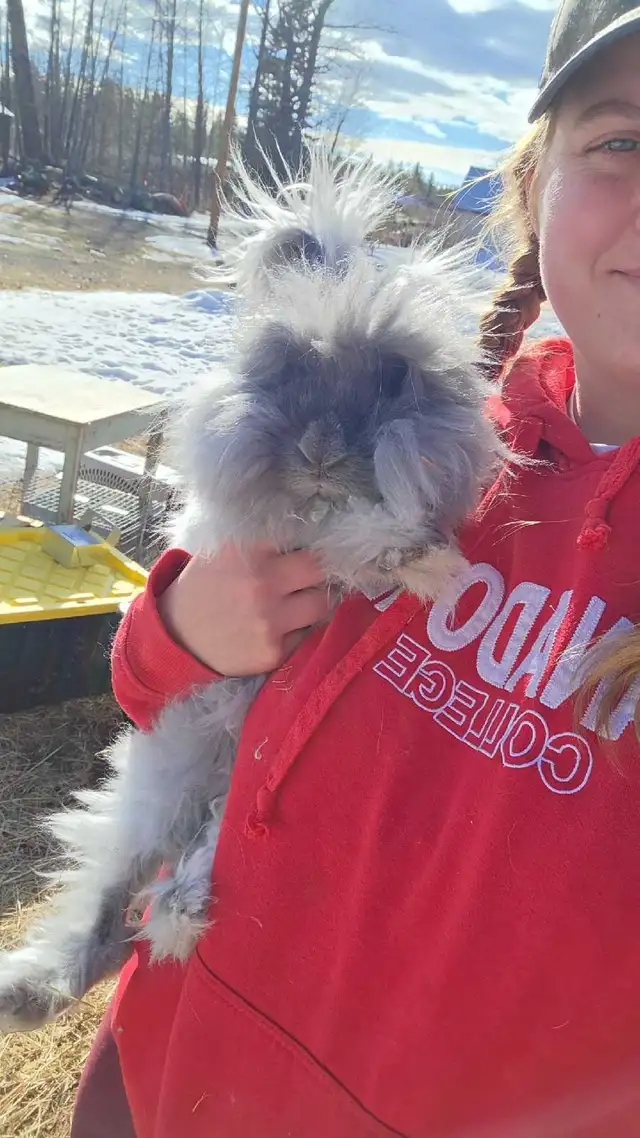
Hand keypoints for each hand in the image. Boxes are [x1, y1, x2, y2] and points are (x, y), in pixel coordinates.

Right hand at [157, 543, 332, 675]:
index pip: (301, 536)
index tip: (305, 548)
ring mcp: (268, 620)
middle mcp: (260, 583)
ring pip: (322, 603)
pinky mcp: (273, 652)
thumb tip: (310, 536)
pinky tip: (276, 626)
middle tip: (309, 575)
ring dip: (314, 600)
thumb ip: (262, 541)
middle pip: (319, 568)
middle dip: (318, 570)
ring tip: (296, 600)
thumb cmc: (204, 586)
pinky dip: (297, 628)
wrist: (176, 636)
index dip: (307, 542)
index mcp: (246, 549)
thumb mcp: (223, 549)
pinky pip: (306, 633)